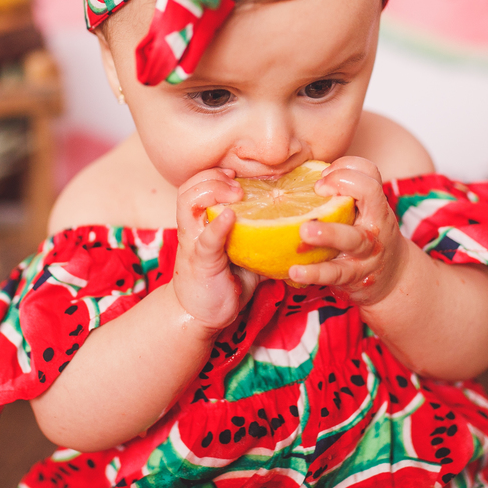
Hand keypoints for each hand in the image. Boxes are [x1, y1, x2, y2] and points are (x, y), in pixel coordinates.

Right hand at [172, 168, 260, 332]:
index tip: (238, 174)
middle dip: (213, 176)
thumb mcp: (245, 254)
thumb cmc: (224, 281)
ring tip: (236, 193)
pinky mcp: (201, 261)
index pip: (199, 184)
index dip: (216, 173)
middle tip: (237, 182)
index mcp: (202, 221)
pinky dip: (218, 226)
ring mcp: (194, 242)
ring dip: (212, 190)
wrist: (200, 315)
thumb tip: (299, 228)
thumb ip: (263, 238)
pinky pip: (207, 239)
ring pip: (188, 202)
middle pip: (189, 186)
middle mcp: (194, 226)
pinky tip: (230, 217)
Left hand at [289, 157, 409, 305]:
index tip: (322, 176)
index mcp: (375, 204)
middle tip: (317, 188)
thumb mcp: (364, 213)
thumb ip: (341, 195)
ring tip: (304, 231)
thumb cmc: (367, 235)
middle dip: (344, 184)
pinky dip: (314, 273)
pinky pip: (334, 273)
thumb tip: (295, 177)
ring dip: (329, 233)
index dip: (347, 167)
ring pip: (352, 239)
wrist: (394, 276)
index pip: (370, 173)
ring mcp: (367, 251)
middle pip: (370, 194)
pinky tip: (294, 271)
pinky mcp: (354, 275)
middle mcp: (375, 223)